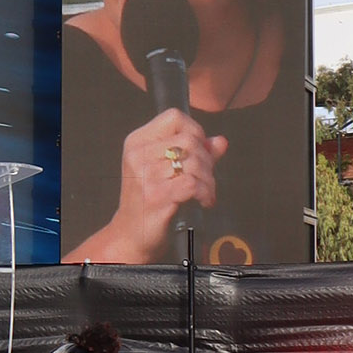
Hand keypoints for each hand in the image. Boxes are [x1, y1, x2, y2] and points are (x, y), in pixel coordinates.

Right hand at [79, 108, 228, 263]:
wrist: (132, 234)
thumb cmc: (148, 201)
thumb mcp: (167, 170)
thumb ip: (195, 152)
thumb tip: (220, 141)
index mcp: (136, 143)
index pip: (174, 117)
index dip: (194, 130)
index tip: (198, 150)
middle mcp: (137, 156)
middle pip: (189, 140)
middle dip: (206, 159)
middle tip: (204, 177)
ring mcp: (145, 176)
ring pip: (194, 162)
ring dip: (208, 179)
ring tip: (203, 191)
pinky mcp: (156, 195)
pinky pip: (193, 183)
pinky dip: (205, 193)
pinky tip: (202, 200)